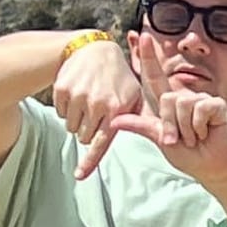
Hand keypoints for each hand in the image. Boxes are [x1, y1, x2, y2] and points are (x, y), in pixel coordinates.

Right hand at [54, 41, 144, 180]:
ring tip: (89, 102)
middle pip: (84, 137)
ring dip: (77, 120)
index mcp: (116, 109)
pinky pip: (60, 112)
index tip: (78, 176)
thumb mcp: (136, 97)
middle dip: (89, 131)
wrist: (95, 50)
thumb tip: (166, 141)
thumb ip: (143, 121)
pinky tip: (78, 94)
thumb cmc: (120, 79)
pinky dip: (66, 108)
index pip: (100, 142)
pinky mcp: (62, 89)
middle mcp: (96, 104)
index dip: (89, 161)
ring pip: (71, 127)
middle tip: (97, 114)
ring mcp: (77, 96)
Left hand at [122, 41, 226, 187]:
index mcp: (168, 103)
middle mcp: (184, 97)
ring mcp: (200, 99)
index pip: (155, 77)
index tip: (143, 37)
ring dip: (186, 128)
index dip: (149, 57)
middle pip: (167, 99)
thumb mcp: (159, 139)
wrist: (208, 167)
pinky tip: (205, 133)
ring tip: (193, 137)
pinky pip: (200, 108)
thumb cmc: (186, 153)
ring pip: (183, 104)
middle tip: (180, 140)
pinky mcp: (216, 105)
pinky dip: (199, 126)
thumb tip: (115, 121)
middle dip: (170, 124)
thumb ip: (141, 126)